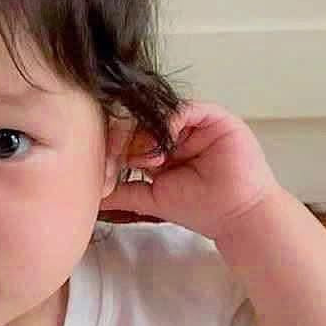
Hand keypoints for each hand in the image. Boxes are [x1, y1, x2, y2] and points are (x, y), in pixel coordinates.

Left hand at [98, 100, 281, 240]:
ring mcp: (193, 124)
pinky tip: (163, 149)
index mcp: (160, 149)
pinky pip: (184, 109)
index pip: (128, 136)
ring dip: (145, 135)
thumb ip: (122, 192)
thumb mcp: (150, 198)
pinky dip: (169, 123)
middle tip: (117, 159)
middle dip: (124, 140)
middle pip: (139, 121)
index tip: (103, 167)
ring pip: (157, 114)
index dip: (114, 147)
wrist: (235, 216)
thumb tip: (90, 194)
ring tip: (146, 161)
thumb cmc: (200, 208)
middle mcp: (175, 133)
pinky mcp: (214, 118)